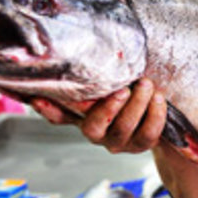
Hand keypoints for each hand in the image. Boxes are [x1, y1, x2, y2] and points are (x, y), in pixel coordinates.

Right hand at [31, 79, 167, 153]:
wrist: (157, 113)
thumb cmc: (130, 88)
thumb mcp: (111, 82)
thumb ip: (96, 75)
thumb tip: (78, 52)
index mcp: (82, 116)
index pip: (59, 116)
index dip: (48, 110)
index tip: (38, 99)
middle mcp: (96, 132)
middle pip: (95, 125)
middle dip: (110, 106)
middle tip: (125, 87)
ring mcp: (118, 141)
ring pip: (124, 128)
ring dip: (137, 105)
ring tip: (147, 85)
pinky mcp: (140, 145)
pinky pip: (148, 134)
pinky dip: (156, 114)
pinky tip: (159, 98)